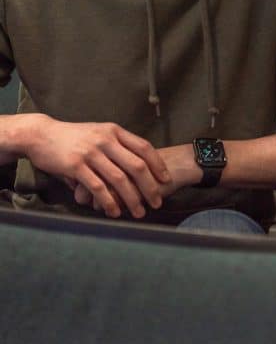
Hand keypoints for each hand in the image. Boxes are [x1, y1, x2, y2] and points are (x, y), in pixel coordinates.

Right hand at [25, 117, 170, 218]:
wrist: (41, 134)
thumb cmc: (74, 137)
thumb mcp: (99, 134)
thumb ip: (117, 148)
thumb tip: (137, 170)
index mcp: (115, 131)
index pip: (144, 148)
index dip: (158, 165)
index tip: (166, 180)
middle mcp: (106, 140)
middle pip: (136, 166)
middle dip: (150, 186)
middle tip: (157, 202)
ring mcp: (91, 152)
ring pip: (119, 179)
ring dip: (132, 198)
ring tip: (139, 212)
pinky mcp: (75, 165)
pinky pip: (98, 187)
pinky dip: (108, 201)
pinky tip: (114, 212)